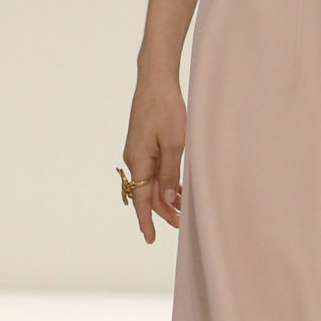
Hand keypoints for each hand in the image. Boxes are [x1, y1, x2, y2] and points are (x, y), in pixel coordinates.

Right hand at [122, 68, 186, 243]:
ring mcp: (138, 151)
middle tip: (183, 224)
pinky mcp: (144, 144)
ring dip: (165, 197)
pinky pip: (152, 170)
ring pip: (150, 182)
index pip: (140, 199)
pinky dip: (164, 182)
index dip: (147, 221)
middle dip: (163, 211)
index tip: (150, 239)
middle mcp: (135, 159)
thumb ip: (170, 174)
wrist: (156, 80)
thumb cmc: (166, 108)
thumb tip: (166, 201)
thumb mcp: (174, 143)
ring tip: (185, 207)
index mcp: (139, 160)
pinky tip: (178, 187)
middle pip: (146, 193)